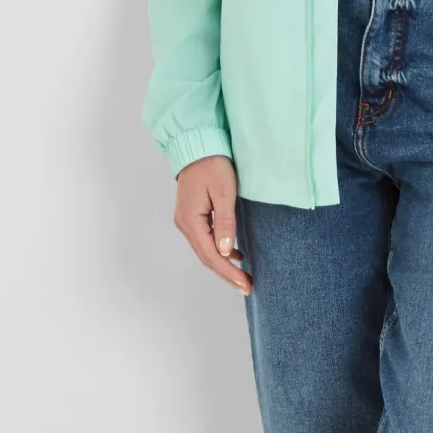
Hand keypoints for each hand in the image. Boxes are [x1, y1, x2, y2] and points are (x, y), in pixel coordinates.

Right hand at [173, 155, 250, 293]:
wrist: (198, 145)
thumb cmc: (213, 165)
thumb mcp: (224, 193)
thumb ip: (226, 223)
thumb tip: (226, 251)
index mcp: (191, 221)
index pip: (211, 255)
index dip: (229, 272)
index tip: (245, 284)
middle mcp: (185, 224)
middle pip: (207, 257)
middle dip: (227, 274)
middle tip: (247, 287)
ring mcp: (187, 220)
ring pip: (206, 250)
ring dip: (224, 264)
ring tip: (243, 276)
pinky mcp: (192, 215)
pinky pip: (206, 240)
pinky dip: (220, 250)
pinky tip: (235, 254)